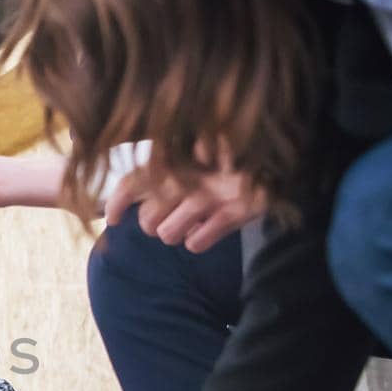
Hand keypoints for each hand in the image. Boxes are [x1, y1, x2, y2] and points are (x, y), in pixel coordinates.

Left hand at [105, 153, 266, 253]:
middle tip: (162, 221)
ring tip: (187, 225)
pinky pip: (196, 243)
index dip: (116, 204)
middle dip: (151, 225)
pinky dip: (197, 242)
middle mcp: (188, 176)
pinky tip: (206, 230)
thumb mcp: (194, 147)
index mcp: (175, 155)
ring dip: (174, 234)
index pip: (132, 182)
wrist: (278, 151)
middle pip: (147, 218)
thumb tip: (130, 189)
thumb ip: (165, 162)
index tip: (113, 219)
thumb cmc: (226, 152)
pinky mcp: (235, 212)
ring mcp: (212, 195)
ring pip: (168, 234)